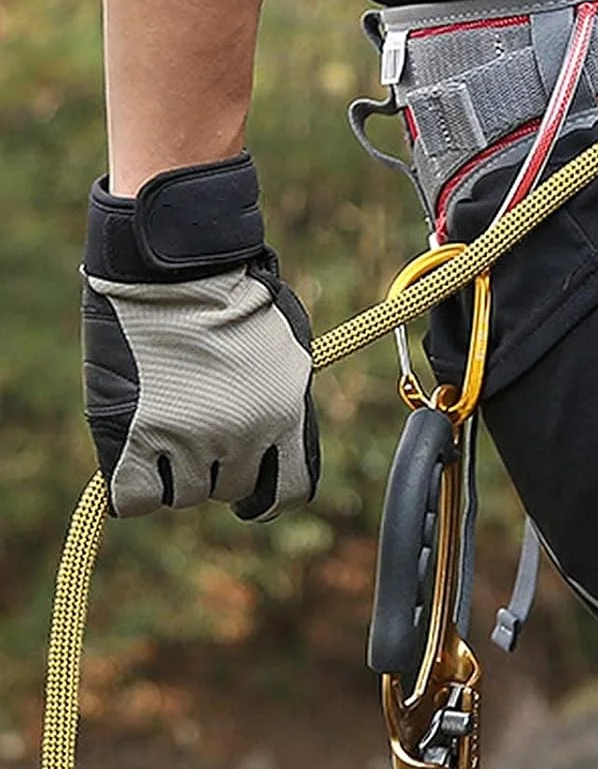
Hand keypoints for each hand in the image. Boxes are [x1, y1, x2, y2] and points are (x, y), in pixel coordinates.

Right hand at [81, 152, 318, 519]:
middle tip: (199, 433)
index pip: (291, 491)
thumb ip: (283, 399)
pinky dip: (135, 490)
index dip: (269, 496)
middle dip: (218, 469)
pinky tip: (135, 461)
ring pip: (185, 495)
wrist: (178, 269)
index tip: (252, 495)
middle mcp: (243, 436)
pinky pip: (136, 499)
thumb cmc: (235, 297)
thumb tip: (276, 438)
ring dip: (176, 474)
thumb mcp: (285, 349)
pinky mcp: (136, 437)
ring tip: (167, 429)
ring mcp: (190, 440)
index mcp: (286, 415)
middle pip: (230, 489)